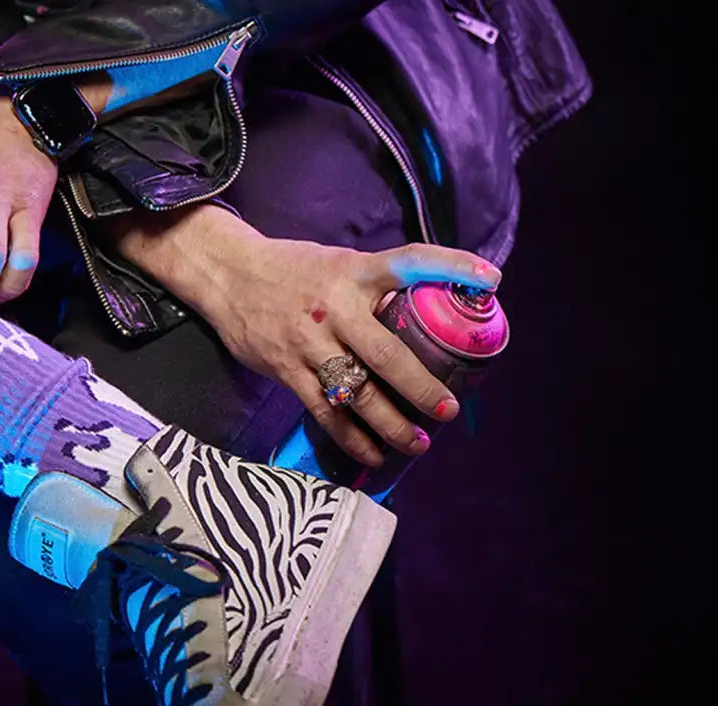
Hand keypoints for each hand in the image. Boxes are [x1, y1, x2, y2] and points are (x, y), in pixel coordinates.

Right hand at [106, 205, 500, 467]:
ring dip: (391, 424)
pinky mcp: (287, 370)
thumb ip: (376, 286)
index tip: (490, 279)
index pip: (410, 262)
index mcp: (354, 272)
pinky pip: (325, 412)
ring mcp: (309, 343)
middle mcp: (334, 308)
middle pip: (387, 354)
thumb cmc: (294, 269)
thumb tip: (428, 306)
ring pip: (357, 393)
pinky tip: (374, 454)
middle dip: (422, 387)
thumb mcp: (339, 262)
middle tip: (448, 409)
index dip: (452, 267)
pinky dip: (352, 437)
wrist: (227, 274)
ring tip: (419, 443)